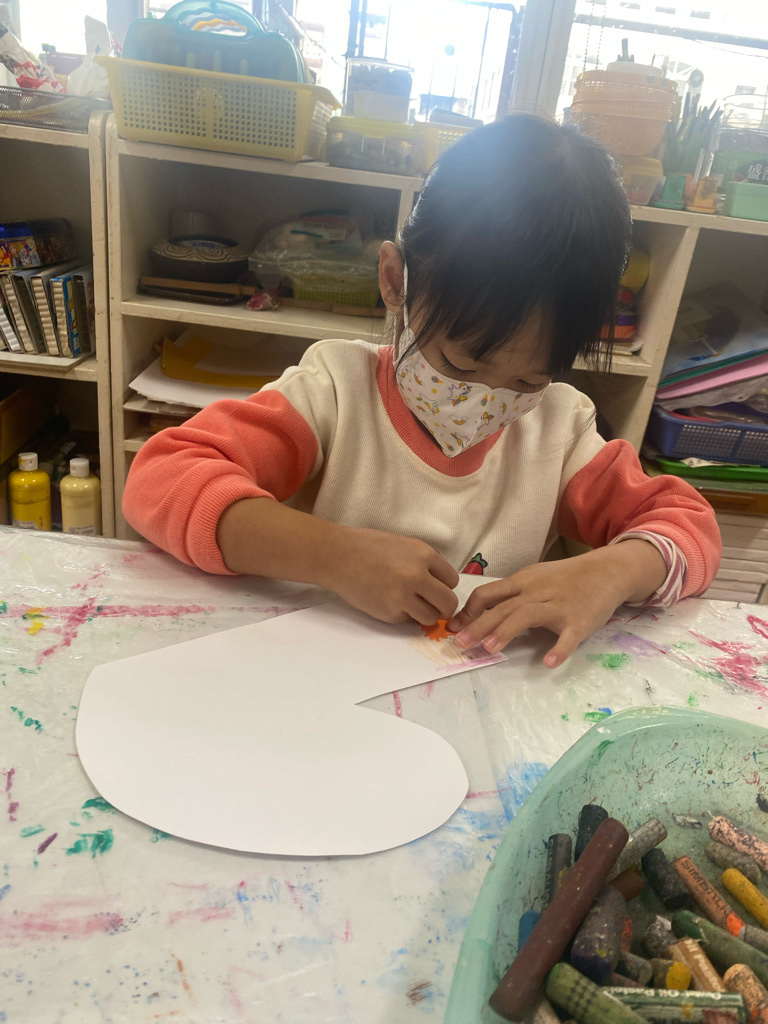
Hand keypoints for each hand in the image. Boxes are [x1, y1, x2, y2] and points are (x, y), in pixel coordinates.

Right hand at [326, 527, 459, 625]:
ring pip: (430, 617)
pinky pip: (407, 620)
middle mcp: (417, 576)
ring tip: (409, 603)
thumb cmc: (368, 546)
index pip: (452, 580)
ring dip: (424, 613)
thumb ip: (425, 563)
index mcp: (423, 554)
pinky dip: (402, 614)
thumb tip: (440, 585)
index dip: (444, 585)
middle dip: (443, 606)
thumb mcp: (404, 545)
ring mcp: (403, 597)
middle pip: (449, 603)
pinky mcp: (389, 613)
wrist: (337, 556)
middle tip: (432, 604)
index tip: (435, 586)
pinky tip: (388, 600)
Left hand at [449, 541, 666, 666]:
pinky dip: (560, 648)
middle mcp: (536, 592)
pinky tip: (550, 662)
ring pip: (528, 615)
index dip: (469, 611)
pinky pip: (569, 635)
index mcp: (522, 582)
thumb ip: (509, 596)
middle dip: (479, 625)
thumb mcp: (534, 579)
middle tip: (460, 643)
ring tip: (490, 649)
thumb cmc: (565, 579)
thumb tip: (477, 615)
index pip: (488, 594)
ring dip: (507, 631)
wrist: (607, 570)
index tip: (454, 628)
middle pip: (503, 607)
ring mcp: (558, 606)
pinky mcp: (580, 620)